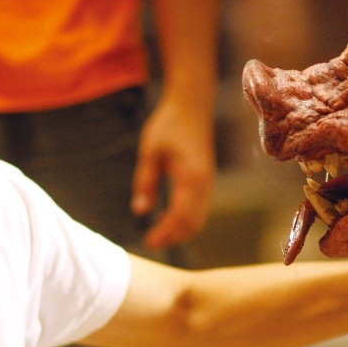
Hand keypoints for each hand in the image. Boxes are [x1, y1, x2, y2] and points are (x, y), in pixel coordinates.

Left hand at [132, 95, 215, 249]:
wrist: (192, 104)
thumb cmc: (169, 124)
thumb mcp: (150, 152)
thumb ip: (145, 182)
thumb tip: (139, 211)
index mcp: (191, 178)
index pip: (180, 216)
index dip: (165, 233)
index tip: (147, 241)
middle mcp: (204, 183)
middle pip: (193, 224)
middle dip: (173, 237)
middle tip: (150, 242)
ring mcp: (207, 182)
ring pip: (199, 218)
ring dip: (180, 231)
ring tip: (158, 235)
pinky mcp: (205, 179)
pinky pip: (199, 208)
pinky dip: (185, 220)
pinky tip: (167, 220)